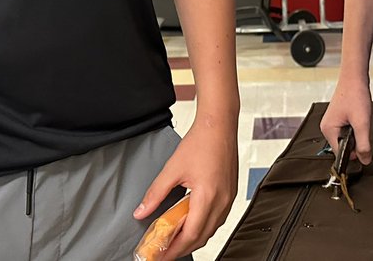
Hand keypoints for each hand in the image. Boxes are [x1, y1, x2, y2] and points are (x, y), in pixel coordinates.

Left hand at [133, 120, 236, 258]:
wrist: (219, 125)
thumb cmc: (201, 142)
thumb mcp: (172, 169)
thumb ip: (155, 193)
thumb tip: (141, 211)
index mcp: (207, 196)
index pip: (190, 235)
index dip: (174, 249)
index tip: (160, 256)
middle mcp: (222, 201)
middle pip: (201, 237)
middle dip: (181, 248)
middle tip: (164, 251)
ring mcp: (229, 199)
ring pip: (211, 230)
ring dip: (192, 238)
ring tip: (174, 239)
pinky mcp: (230, 194)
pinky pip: (217, 219)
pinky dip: (202, 226)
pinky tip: (190, 223)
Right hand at [320, 76, 372, 165]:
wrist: (354, 77)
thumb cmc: (355, 94)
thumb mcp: (362, 123)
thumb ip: (363, 144)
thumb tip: (365, 160)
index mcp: (328, 130)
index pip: (340, 154)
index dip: (354, 152)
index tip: (363, 145)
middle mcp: (327, 127)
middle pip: (343, 147)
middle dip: (356, 141)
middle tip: (361, 126)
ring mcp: (331, 122)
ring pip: (346, 139)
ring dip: (356, 133)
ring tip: (360, 119)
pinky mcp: (337, 118)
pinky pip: (347, 131)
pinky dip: (355, 127)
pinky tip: (358, 117)